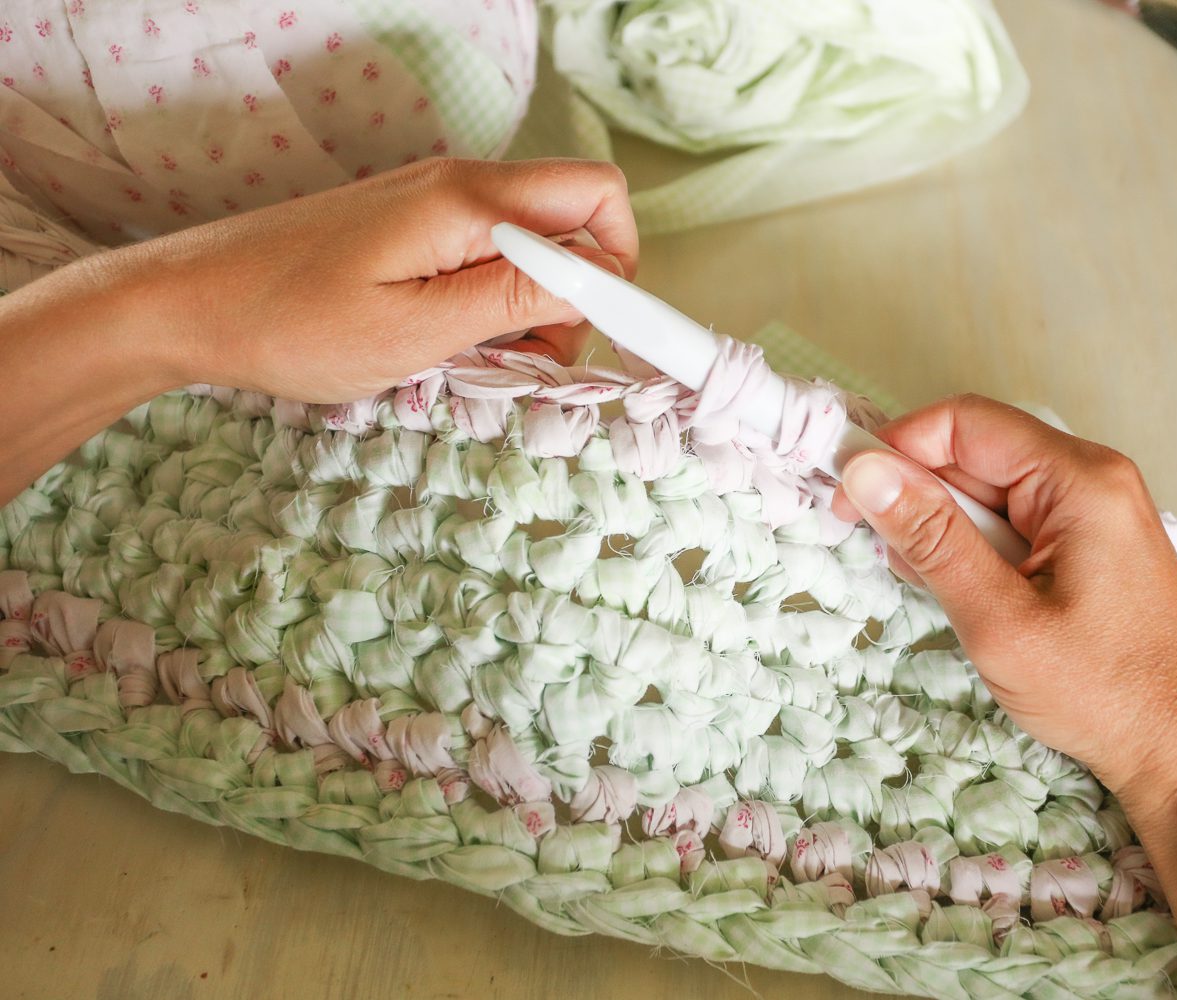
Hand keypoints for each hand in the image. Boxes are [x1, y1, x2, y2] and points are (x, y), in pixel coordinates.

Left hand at [95, 157, 638, 399]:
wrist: (187, 304)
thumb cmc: (290, 324)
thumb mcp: (414, 330)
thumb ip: (515, 300)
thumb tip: (598, 283)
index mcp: (467, 202)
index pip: (597, 204)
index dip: (620, 273)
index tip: (598, 342)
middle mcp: (459, 185)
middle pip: (573, 220)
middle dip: (580, 294)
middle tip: (533, 361)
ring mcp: (434, 202)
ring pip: (533, 244)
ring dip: (533, 307)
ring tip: (481, 361)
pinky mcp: (411, 226)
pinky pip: (487, 255)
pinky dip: (493, 303)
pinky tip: (451, 342)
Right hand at [831, 394, 1176, 796]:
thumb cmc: (1103, 693)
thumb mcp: (999, 618)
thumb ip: (931, 538)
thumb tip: (865, 470)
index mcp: (1080, 479)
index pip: (964, 422)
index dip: (899, 451)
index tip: (851, 499)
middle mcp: (1095, 478)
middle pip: (979, 452)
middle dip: (922, 496)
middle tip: (890, 558)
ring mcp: (1099, 511)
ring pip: (994, 490)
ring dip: (949, 529)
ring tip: (936, 589)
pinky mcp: (1095, 545)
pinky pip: (1020, 521)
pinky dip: (981, 549)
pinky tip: (970, 596)